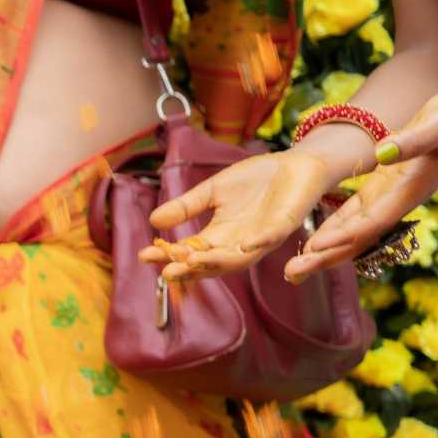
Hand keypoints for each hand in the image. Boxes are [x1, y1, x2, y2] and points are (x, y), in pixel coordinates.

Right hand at [137, 150, 335, 281]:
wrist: (293, 165)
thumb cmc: (255, 179)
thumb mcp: (212, 191)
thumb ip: (186, 207)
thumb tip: (154, 221)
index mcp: (221, 235)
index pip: (191, 251)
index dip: (169, 256)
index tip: (144, 256)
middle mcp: (239, 243)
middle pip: (211, 262)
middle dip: (189, 268)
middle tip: (166, 272)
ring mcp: (262, 237)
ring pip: (238, 259)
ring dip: (216, 262)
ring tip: (192, 262)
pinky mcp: (284, 224)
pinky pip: (270, 238)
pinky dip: (258, 244)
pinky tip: (244, 246)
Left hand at [284, 88, 437, 280]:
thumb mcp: (437, 124)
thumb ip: (412, 140)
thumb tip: (383, 152)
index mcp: (409, 191)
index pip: (371, 221)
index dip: (343, 236)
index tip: (315, 248)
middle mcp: (397, 200)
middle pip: (357, 236)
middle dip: (326, 256)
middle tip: (292, 274)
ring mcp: (389, 194)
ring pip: (352, 229)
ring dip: (325, 248)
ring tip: (295, 267)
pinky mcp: (384, 184)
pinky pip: (355, 213)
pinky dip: (334, 227)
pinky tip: (314, 239)